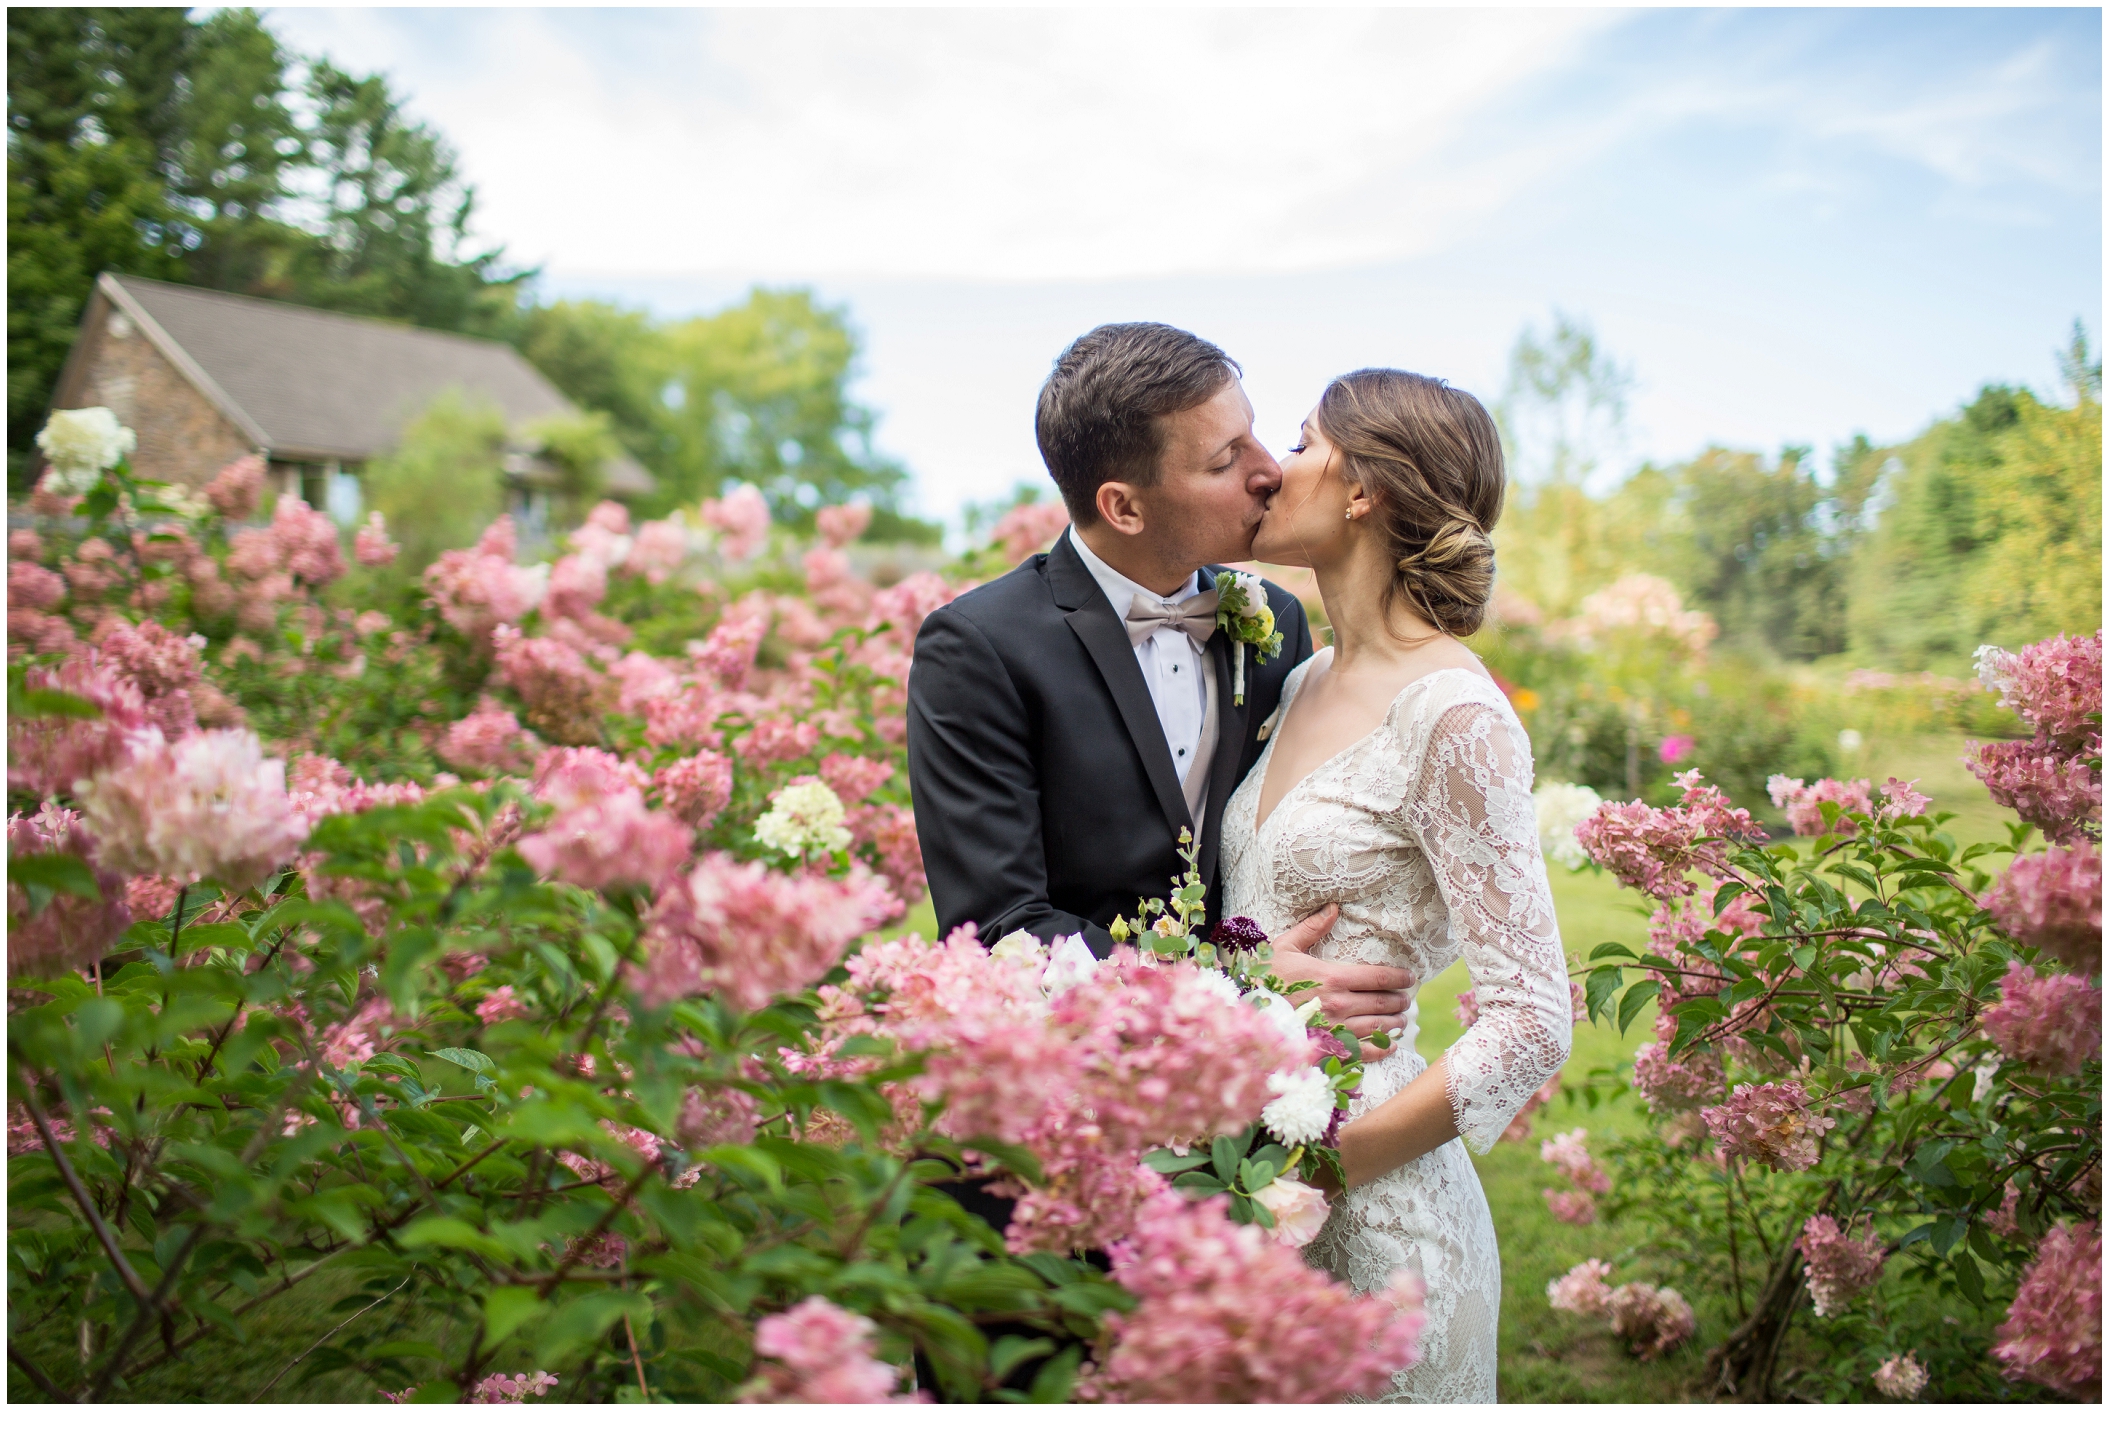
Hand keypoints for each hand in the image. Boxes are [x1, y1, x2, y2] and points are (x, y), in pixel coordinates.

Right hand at [1268, 904, 1410, 1059]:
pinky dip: (1382, 1048)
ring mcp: (1337, 1029)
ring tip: (1401, 1019)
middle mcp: (1340, 1004)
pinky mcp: (1331, 1049)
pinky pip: (1365, 1052)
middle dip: (1400, 1000)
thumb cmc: (1265, 979)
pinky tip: (1390, 1045)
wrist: (1248, 1014)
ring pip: (1380, 1027)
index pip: (1380, 977)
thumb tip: (1333, 908)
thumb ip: (1312, 928)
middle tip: (1406, 999)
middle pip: (1384, 1002)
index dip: (1400, 977)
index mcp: (1333, 977)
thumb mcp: (1285, 947)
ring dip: (1395, 1022)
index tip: (1410, 977)